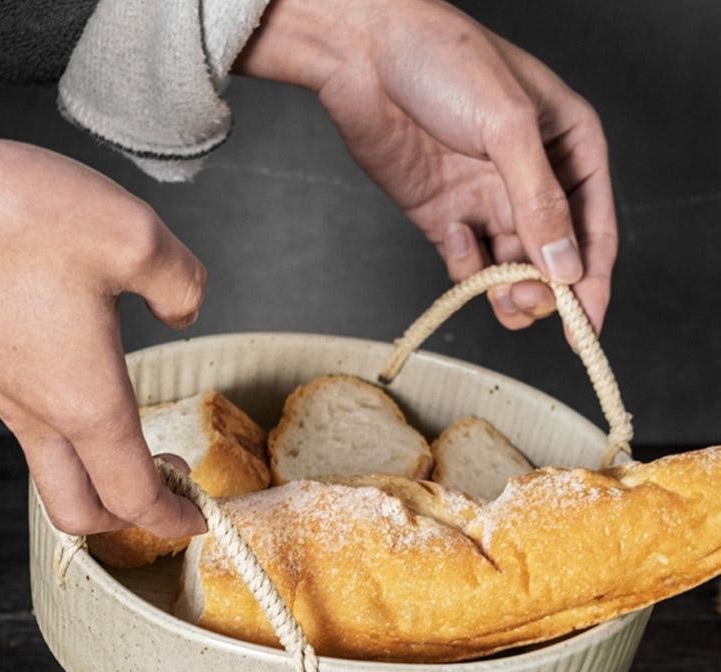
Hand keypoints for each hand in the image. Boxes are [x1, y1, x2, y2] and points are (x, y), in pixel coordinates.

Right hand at [0, 133, 206, 538]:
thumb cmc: (3, 213)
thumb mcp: (131, 236)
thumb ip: (180, 283)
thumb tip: (184, 309)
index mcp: (83, 398)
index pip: (132, 495)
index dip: (170, 518)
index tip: (196, 518)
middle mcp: (32, 408)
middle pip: (76, 506)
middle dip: (125, 515)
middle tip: (166, 483)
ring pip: (46, 460)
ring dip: (94, 461)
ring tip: (128, 421)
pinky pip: (18, 411)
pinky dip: (58, 417)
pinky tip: (75, 365)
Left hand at [237, 0, 616, 332]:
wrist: (363, 56)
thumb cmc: (444, 63)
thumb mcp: (506, 127)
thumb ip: (539, 200)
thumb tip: (566, 266)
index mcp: (568, 146)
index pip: (593, 227)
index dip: (593, 281)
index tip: (587, 329)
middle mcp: (531, 179)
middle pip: (552, 258)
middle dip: (544, 289)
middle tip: (525, 302)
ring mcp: (486, 200)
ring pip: (510, 269)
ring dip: (507, 291)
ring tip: (499, 295)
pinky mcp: (445, 216)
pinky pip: (466, 262)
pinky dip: (465, 266)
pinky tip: (454, 235)